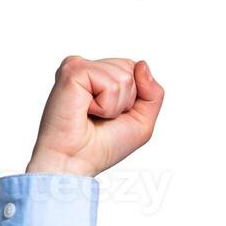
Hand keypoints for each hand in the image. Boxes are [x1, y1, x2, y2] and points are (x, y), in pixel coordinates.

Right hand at [26, 56, 163, 176]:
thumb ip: (153, 93)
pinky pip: (110, 83)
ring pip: (124, 77)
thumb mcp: (142, 121)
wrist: (75, 161)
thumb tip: (142, 64)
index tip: (114, 115)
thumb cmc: (103, 145)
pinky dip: (106, 105)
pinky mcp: (72, 71)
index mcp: (101, 76)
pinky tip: (86, 110)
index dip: (135, 97)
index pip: (135, 69)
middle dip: (127, 100)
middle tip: (102, 115)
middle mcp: (89, 68)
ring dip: (115, 105)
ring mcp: (79, 67)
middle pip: (131, 69)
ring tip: (93, 114)